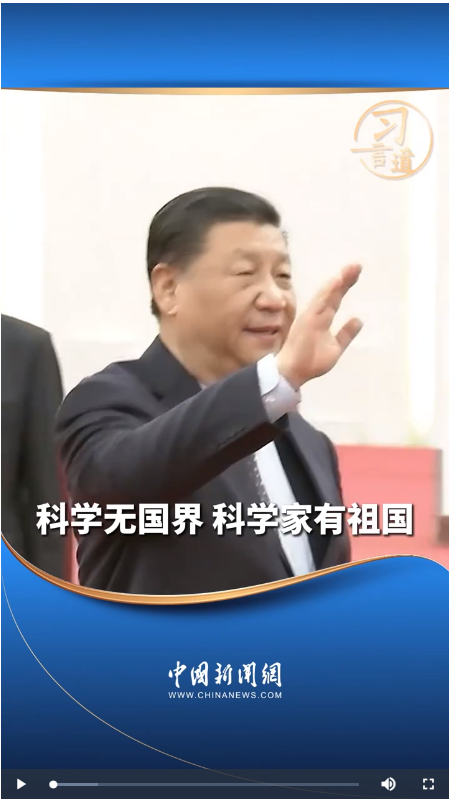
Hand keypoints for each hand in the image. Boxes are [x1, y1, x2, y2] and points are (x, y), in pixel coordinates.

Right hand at [276, 264, 362, 387]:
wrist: (293, 373)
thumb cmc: (310, 361)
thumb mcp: (335, 347)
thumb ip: (346, 334)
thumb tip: (359, 319)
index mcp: (321, 318)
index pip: (335, 298)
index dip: (345, 285)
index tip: (356, 271)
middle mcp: (316, 313)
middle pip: (332, 293)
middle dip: (345, 279)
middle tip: (357, 264)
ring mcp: (311, 316)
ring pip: (327, 294)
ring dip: (339, 281)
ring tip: (351, 269)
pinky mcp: (308, 320)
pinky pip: (320, 303)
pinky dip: (329, 291)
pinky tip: (338, 281)